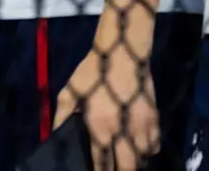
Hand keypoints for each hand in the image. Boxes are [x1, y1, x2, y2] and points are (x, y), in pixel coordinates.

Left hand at [54, 43, 159, 170]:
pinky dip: (147, 150)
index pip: (102, 165)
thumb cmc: (93, 71)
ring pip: (143, 158)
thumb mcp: (69, 92)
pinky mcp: (154, 116)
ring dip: (133, 162)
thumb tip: (53, 138)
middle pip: (128, 167)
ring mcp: (142, 125)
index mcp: (101, 128)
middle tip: (112, 169)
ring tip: (124, 161)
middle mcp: (124, 132)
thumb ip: (60, 118)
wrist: (122, 50)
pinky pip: (155, 144)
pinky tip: (139, 147)